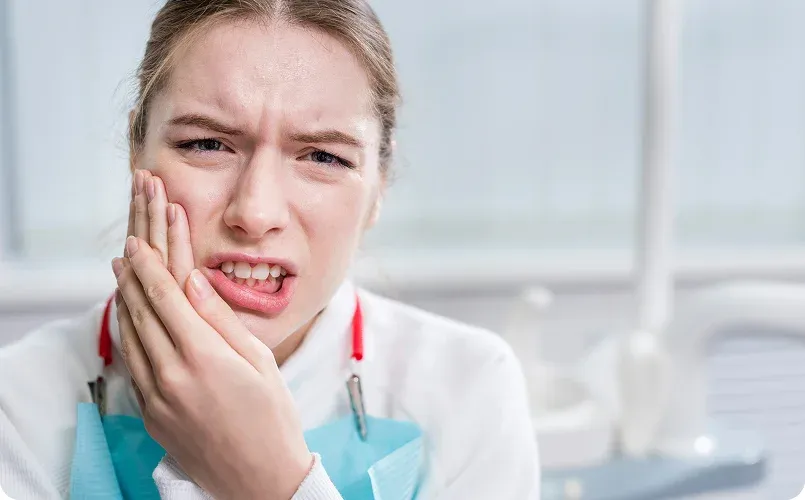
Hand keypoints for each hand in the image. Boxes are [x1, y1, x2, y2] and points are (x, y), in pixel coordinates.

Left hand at [113, 170, 311, 499]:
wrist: (259, 480)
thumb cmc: (271, 418)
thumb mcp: (259, 361)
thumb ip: (222, 319)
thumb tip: (195, 281)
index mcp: (204, 357)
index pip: (166, 297)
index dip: (151, 265)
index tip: (139, 241)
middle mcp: (171, 375)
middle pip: (141, 312)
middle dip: (133, 273)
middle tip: (127, 246)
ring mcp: (155, 398)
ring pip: (130, 336)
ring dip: (125, 300)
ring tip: (123, 274)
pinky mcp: (150, 414)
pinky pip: (130, 364)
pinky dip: (127, 334)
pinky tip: (130, 318)